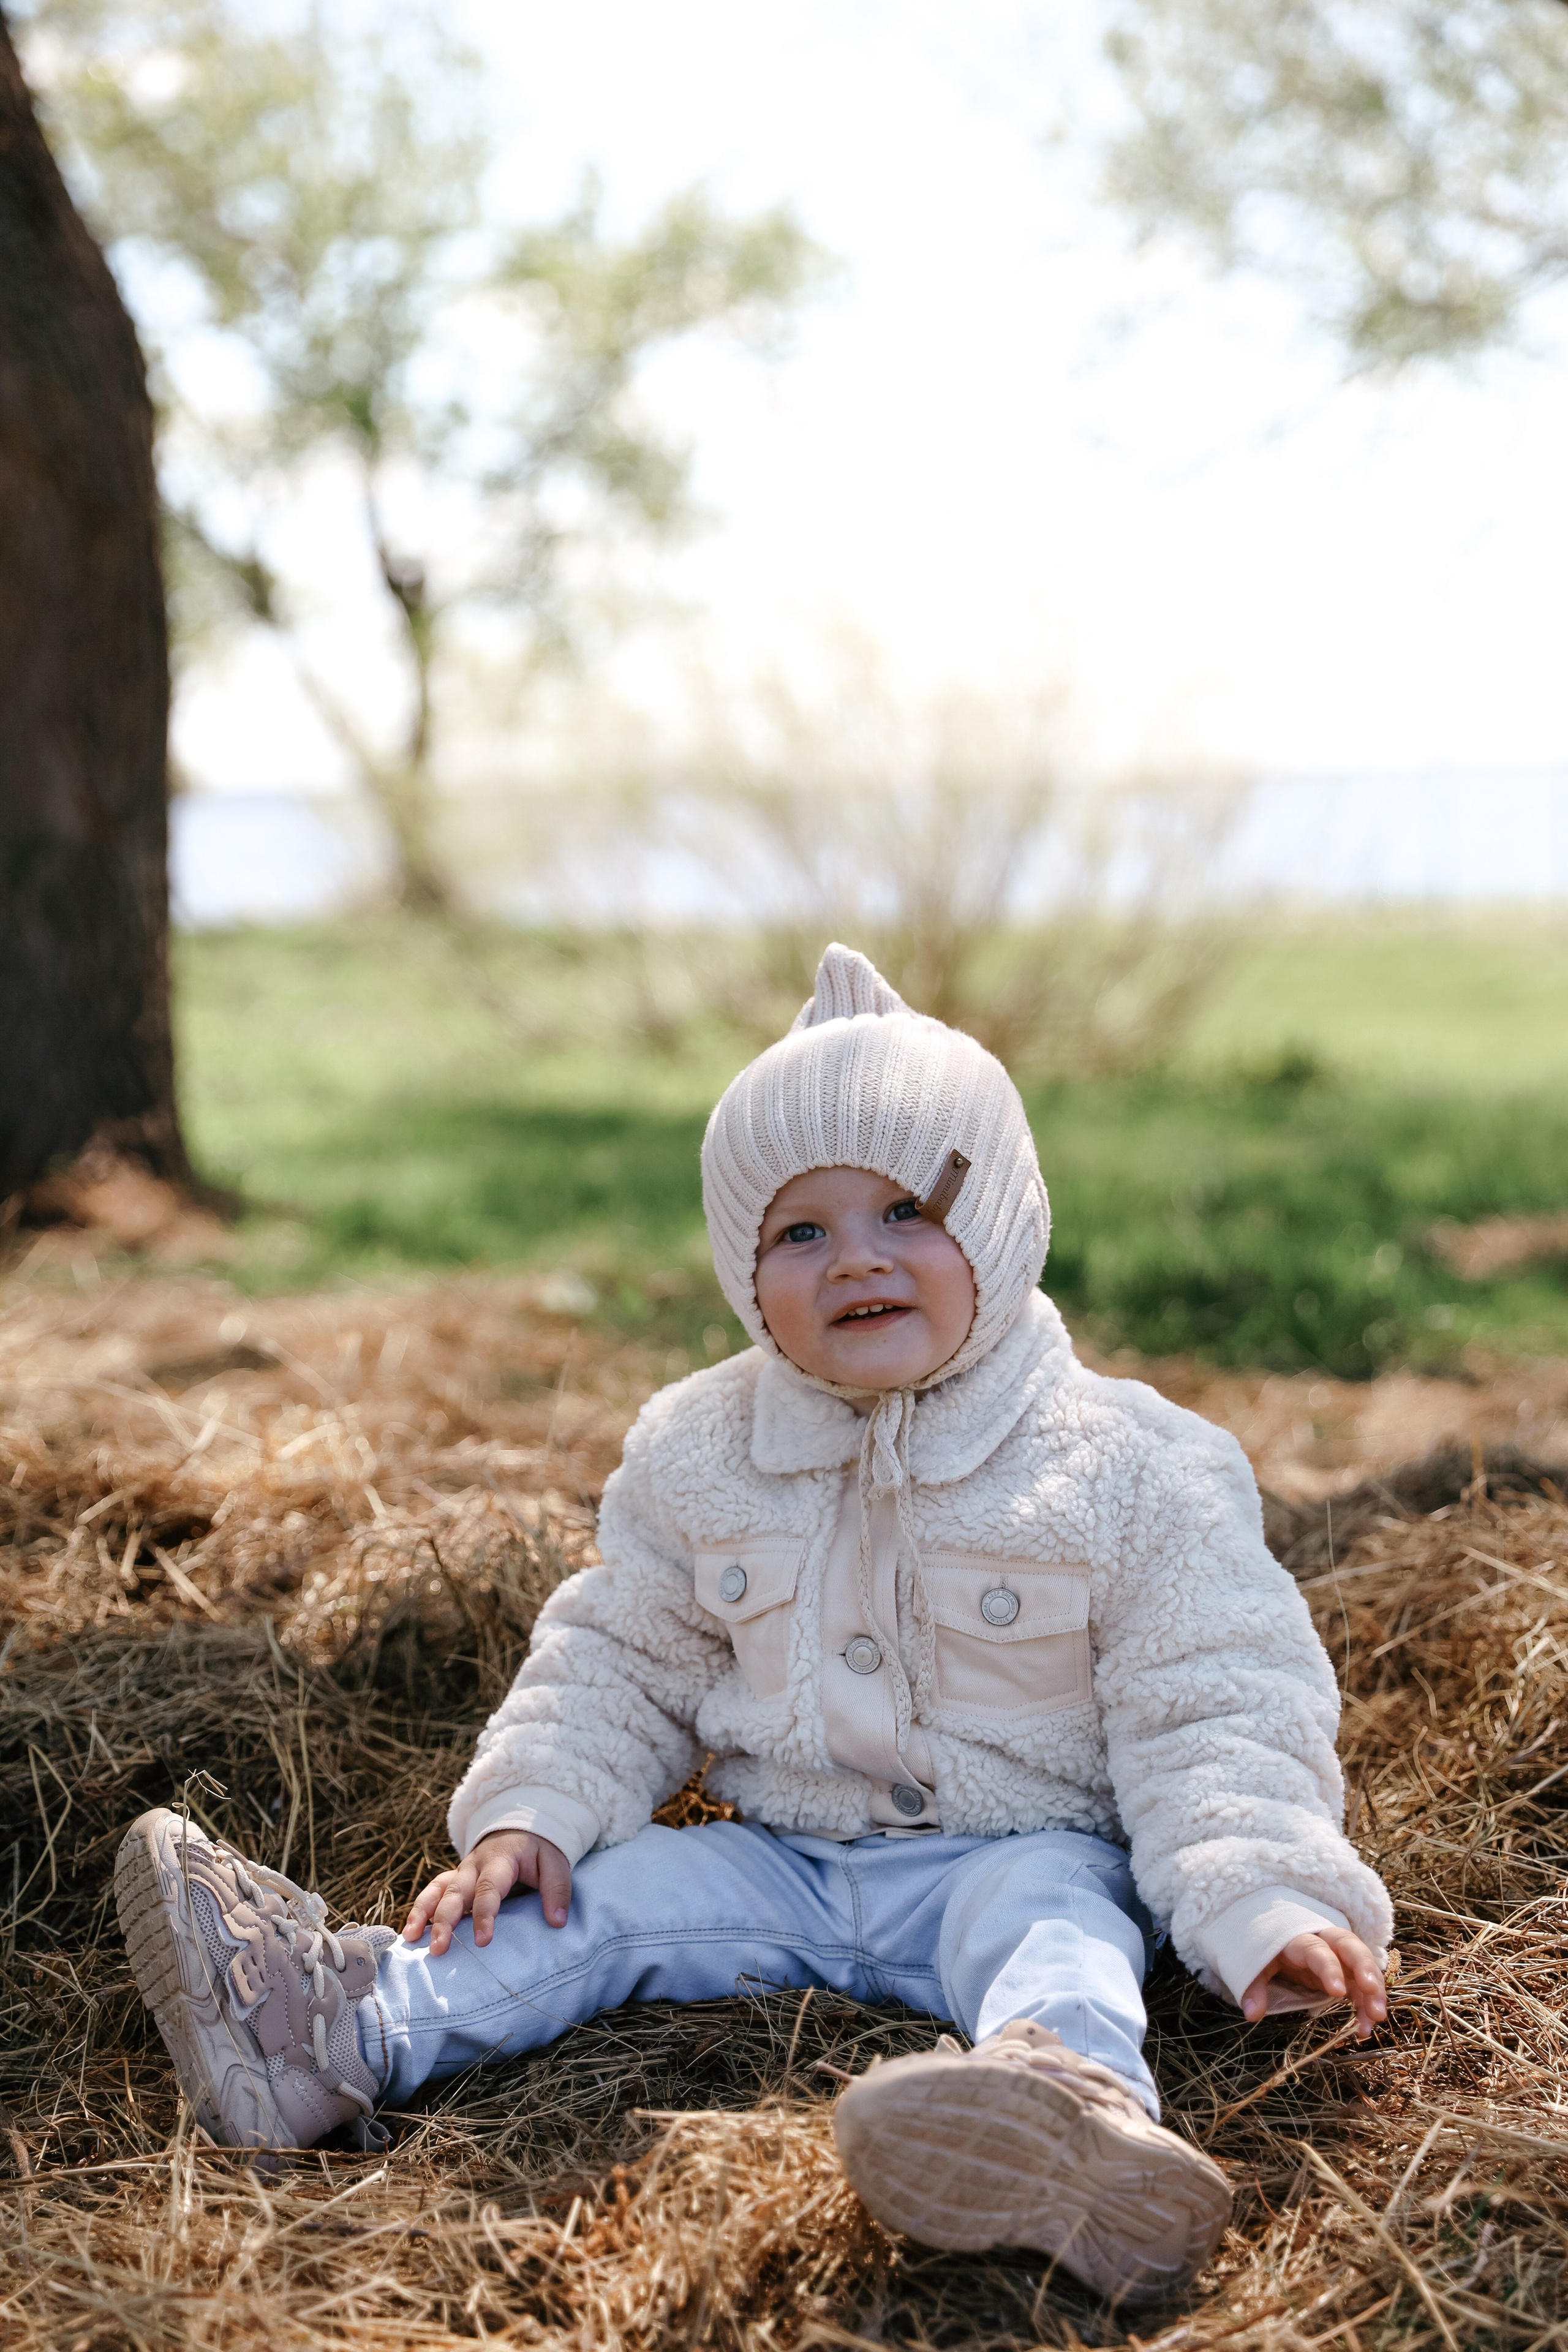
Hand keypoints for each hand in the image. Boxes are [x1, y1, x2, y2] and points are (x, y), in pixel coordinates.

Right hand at [402, 1829, 571, 1954]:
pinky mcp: (455, 1879)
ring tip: (411, 1939)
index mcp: (499, 1861)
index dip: (484, 1914)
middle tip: (439, 1949)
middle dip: (445, 1921)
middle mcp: (474, 1866)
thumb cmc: (539, 1849)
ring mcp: (461, 1872)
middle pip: (455, 1892)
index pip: (489, 1889)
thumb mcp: (555, 1862)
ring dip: (423, 1913)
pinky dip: (419, 1909)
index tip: (482, 1941)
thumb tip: (558, 1921)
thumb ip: (557, 1890)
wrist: (521, 1826)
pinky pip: (432, 1891)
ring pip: (437, 1890)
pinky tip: (410, 1932)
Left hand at [1241, 1924, 1386, 2037]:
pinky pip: (1363, 1983)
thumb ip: (1253, 1985)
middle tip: (1372, 1991)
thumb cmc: (1268, 1951)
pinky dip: (1368, 2002)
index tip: (1337, 1991)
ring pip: (1362, 1963)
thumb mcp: (1256, 1965)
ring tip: (1377, 2017)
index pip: (1316, 1950)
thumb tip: (1252, 2013)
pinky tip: (1366, 2025)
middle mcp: (1323, 1941)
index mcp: (1298, 1939)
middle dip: (1364, 1966)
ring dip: (1373, 1989)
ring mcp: (1338, 1954)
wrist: (1276, 1935)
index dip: (1329, 1968)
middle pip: (1349, 1945)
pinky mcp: (1347, 1969)